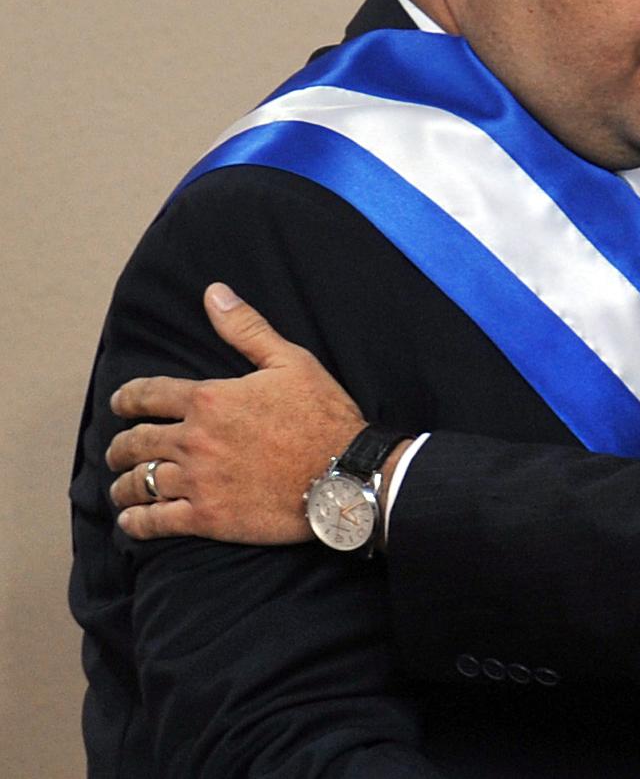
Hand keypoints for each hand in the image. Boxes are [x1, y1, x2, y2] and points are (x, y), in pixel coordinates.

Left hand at [106, 282, 366, 542]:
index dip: (126, 398)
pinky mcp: (209, 517)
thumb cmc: (323, 414)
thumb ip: (246, 329)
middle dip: (120, 446)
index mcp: (210, 399)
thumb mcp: (291, 361)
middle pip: (135, 442)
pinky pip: (156, 521)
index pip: (147, 395)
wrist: (346, 473)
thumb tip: (214, 293)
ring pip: (139, 483)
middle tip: (118, 450)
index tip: (119, 403)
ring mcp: (199, 481)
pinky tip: (132, 518)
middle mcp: (194, 440)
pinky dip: (137, 520)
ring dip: (124, 483)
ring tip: (123, 485)